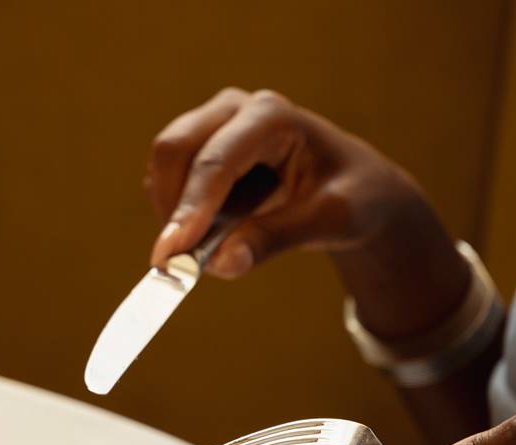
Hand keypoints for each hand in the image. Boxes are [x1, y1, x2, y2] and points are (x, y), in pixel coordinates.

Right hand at [146, 87, 430, 277]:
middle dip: (171, 209)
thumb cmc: (351, 196)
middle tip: (179, 264)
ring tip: (220, 243)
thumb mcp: (330, 220)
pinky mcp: (197, 149)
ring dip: (175, 216)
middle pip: (173, 151)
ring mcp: (211, 125)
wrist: (353, 188)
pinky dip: (178, 216)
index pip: (215, 162)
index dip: (189, 209)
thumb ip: (275, 239)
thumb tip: (221, 263)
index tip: (170, 256)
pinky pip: (165, 185)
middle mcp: (233, 110)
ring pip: (162, 170)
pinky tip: (217, 230)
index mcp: (271, 116)